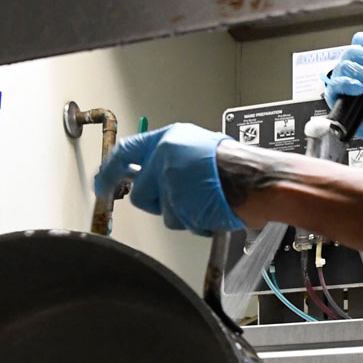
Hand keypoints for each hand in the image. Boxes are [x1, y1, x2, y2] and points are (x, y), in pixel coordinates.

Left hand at [92, 123, 244, 235]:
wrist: (260, 180)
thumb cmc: (240, 167)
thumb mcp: (199, 148)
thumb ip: (170, 158)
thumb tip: (149, 173)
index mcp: (169, 139)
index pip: (125, 152)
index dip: (109, 171)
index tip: (101, 183)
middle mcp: (166, 157)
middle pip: (141, 192)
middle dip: (159, 203)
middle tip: (183, 199)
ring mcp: (172, 181)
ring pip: (163, 212)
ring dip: (182, 213)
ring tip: (204, 200)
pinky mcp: (181, 204)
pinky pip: (181, 223)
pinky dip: (196, 222)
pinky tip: (210, 209)